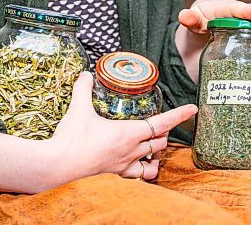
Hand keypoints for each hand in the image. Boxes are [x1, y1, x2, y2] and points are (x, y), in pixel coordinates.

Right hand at [51, 72, 196, 180]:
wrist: (58, 165)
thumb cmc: (71, 138)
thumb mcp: (78, 109)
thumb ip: (83, 89)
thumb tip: (86, 74)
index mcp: (128, 133)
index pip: (161, 123)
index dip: (179, 115)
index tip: (192, 109)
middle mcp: (131, 150)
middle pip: (160, 142)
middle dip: (165, 132)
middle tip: (162, 123)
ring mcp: (124, 164)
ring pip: (153, 160)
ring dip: (157, 151)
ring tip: (153, 145)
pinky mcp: (115, 173)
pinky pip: (137, 175)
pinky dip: (143, 170)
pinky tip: (138, 164)